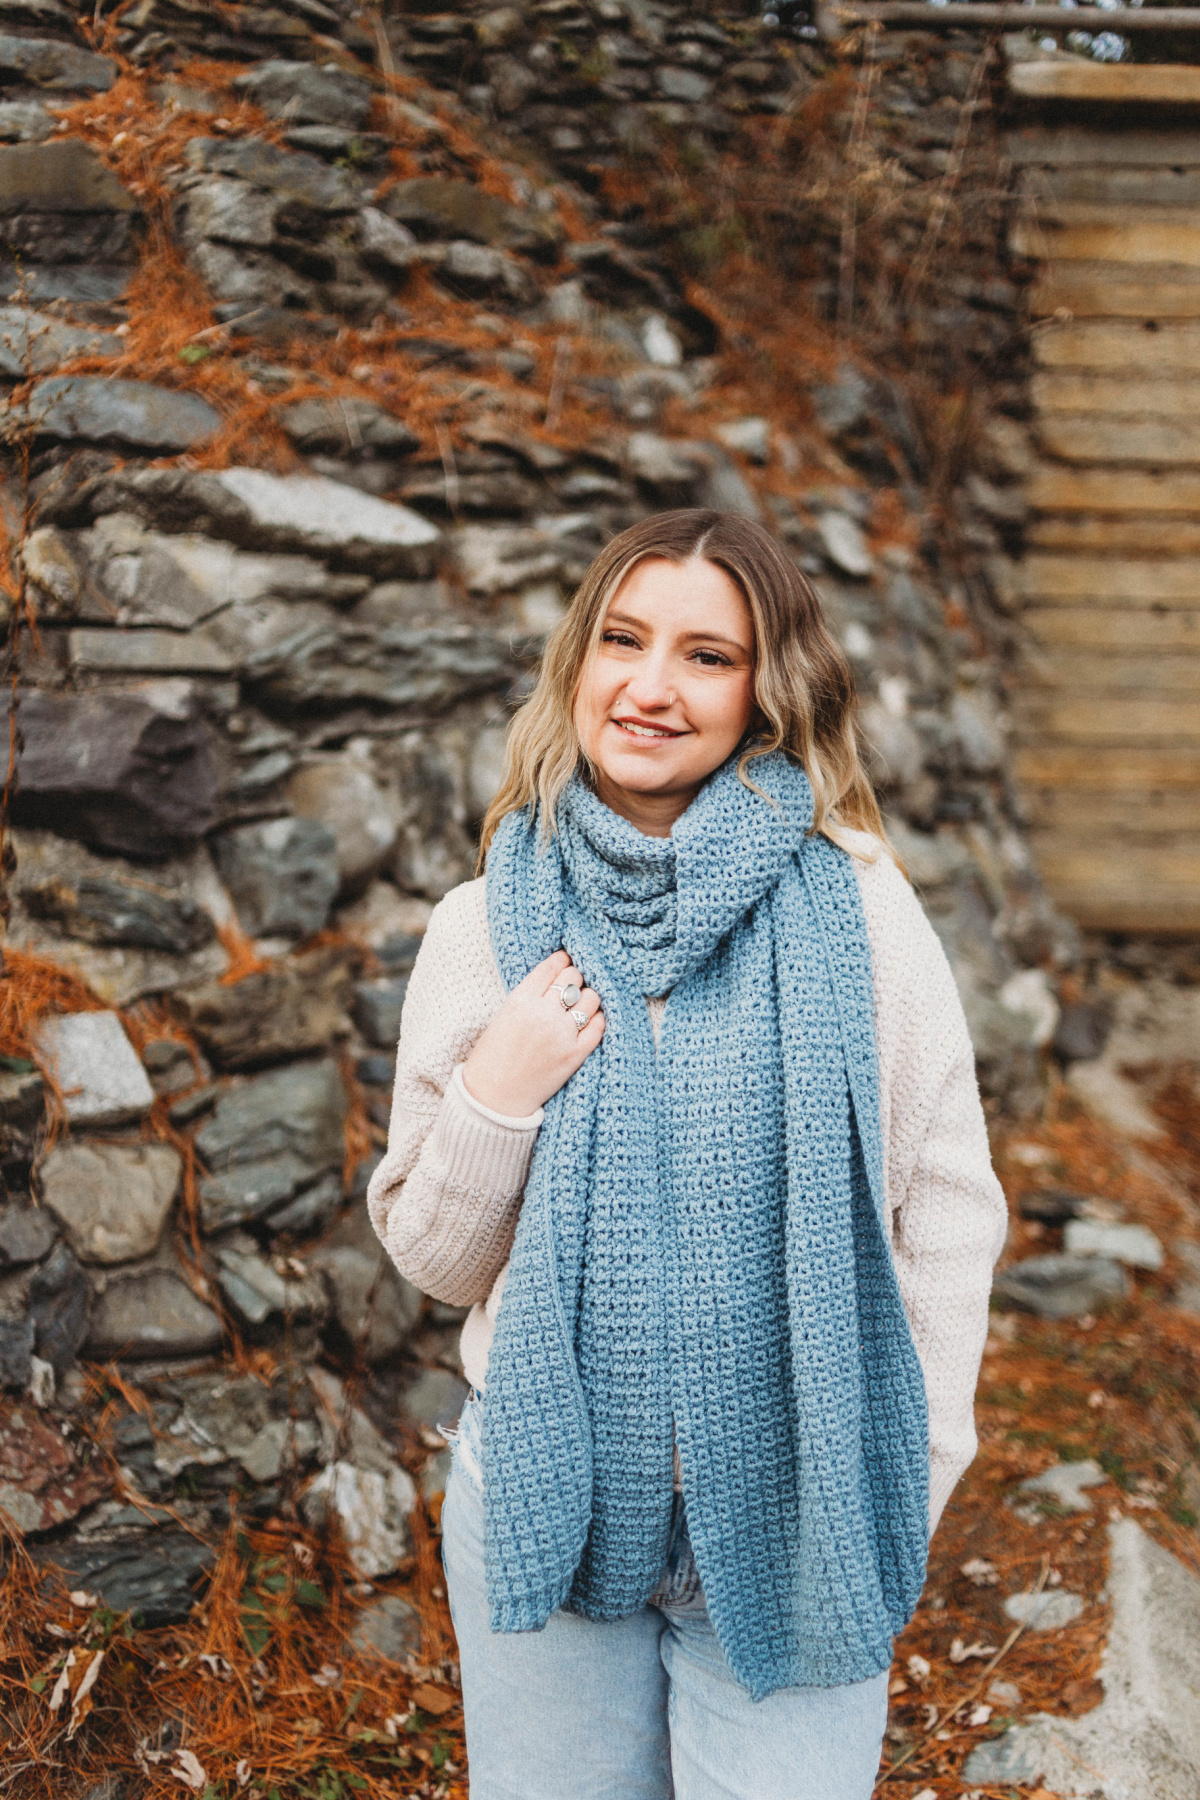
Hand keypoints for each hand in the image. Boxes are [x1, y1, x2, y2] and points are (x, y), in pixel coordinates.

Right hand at [461, 949, 604, 1117]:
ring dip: (588, 998)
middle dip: (574, 978)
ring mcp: (561, 1034)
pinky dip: (598, 1020)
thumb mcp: (504, 1015)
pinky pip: (599, 1027)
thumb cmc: (494, 1056)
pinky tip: (591, 1021)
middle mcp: (543, 1013)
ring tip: (582, 1004)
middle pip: (573, 978)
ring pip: (590, 998)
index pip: (552, 967)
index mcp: (520, 1000)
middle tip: (573, 985)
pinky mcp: (575, 1054)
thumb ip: (530, 996)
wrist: (493, 1097)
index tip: (566, 960)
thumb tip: (557, 980)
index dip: (562, 960)